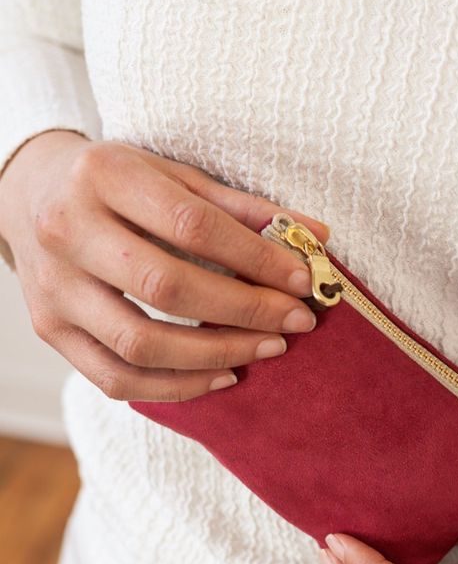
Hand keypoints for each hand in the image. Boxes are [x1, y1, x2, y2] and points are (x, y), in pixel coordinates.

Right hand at [0, 131, 328, 400]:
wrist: (31, 194)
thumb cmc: (118, 184)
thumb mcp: (174, 176)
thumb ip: (243, 208)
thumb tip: (319, 236)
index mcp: (103, 177)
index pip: (191, 225)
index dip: (255, 258)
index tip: (303, 281)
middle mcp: (68, 231)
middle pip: (167, 287)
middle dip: (245, 310)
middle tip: (296, 322)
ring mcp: (54, 288)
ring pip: (140, 343)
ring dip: (216, 354)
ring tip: (268, 348)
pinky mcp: (52, 330)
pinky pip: (116, 379)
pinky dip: (176, 387)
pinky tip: (223, 375)